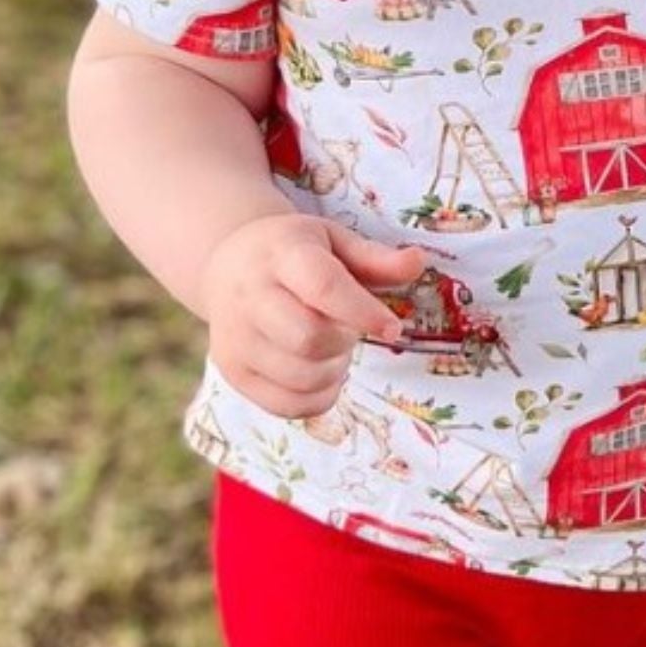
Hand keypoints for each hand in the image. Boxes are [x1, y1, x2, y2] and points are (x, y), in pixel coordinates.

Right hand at [199, 213, 428, 417]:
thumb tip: (418, 262)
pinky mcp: (233, 371)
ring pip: (300, 377)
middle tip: (348, 329)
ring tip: (333, 347)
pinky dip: (318, 398)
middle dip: (345, 341)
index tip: (392, 328)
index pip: (322, 287)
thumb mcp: (334, 241)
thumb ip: (376, 258)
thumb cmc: (294, 253)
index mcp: (281, 254)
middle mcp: (249, 296)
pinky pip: (287, 405)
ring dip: (334, 371)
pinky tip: (320, 372)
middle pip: (309, 338)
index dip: (363, 313)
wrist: (227, 264)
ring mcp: (235, 338)